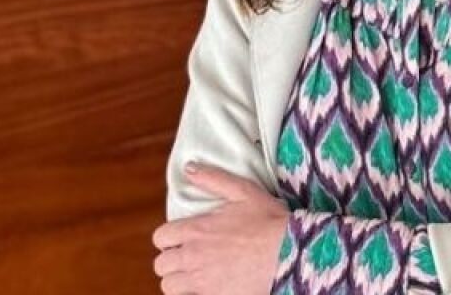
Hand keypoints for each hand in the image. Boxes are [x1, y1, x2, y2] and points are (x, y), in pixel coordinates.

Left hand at [151, 163, 289, 294]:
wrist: (290, 253)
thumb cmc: (270, 221)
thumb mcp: (244, 192)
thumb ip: (214, 179)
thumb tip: (189, 168)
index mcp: (196, 230)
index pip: (161, 238)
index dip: (168, 238)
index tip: (181, 239)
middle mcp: (193, 256)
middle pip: (161, 265)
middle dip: (171, 260)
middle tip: (187, 258)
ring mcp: (201, 280)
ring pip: (169, 286)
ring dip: (178, 280)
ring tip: (193, 275)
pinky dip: (193, 293)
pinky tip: (208, 286)